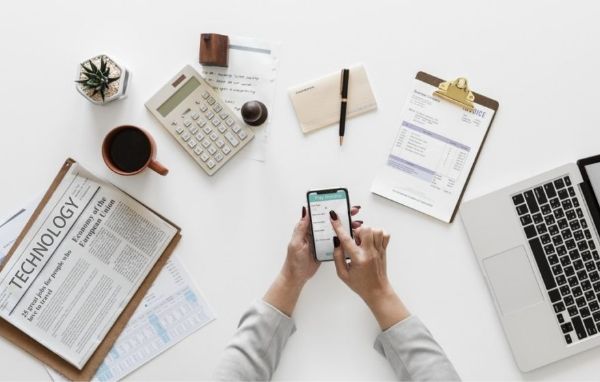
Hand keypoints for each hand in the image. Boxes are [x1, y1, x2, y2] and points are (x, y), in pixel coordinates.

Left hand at [264, 206, 362, 315]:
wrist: (297, 277)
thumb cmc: (294, 261)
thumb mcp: (296, 243)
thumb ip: (301, 228)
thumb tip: (305, 211)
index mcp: (307, 228)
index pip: (320, 214)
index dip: (330, 207)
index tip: (340, 203)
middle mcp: (315, 232)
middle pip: (330, 221)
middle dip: (342, 215)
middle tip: (353, 212)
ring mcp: (321, 241)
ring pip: (335, 230)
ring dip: (346, 226)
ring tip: (357, 224)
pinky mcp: (326, 249)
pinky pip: (337, 241)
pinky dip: (345, 238)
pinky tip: (352, 236)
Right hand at [329, 211, 409, 329]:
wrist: (377, 291)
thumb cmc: (360, 284)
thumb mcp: (342, 274)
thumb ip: (338, 257)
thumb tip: (337, 242)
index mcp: (358, 259)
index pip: (346, 239)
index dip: (338, 227)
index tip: (334, 217)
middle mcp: (370, 253)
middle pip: (365, 230)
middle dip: (357, 231)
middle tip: (354, 239)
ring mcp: (379, 250)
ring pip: (376, 230)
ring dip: (367, 232)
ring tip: (363, 241)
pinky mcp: (384, 250)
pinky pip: (385, 235)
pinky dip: (378, 234)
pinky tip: (372, 241)